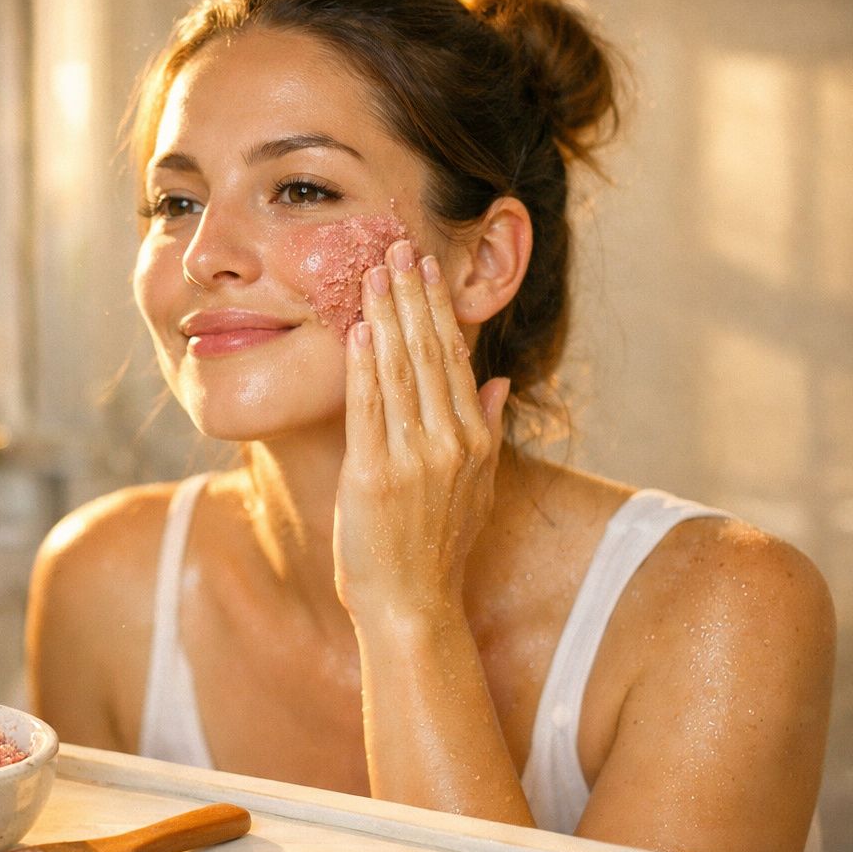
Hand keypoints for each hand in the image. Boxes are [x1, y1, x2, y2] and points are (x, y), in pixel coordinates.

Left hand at [332, 239, 510, 631]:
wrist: (412, 605)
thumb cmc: (435, 549)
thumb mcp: (476, 488)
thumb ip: (485, 430)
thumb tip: (494, 379)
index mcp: (473, 440)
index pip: (455, 357)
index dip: (437, 308)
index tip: (424, 267)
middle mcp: (450, 443)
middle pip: (429, 353)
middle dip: (411, 295)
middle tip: (396, 246)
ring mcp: (414, 458)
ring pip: (399, 371)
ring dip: (386, 316)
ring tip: (373, 272)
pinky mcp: (375, 476)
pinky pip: (369, 409)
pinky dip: (363, 368)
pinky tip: (358, 331)